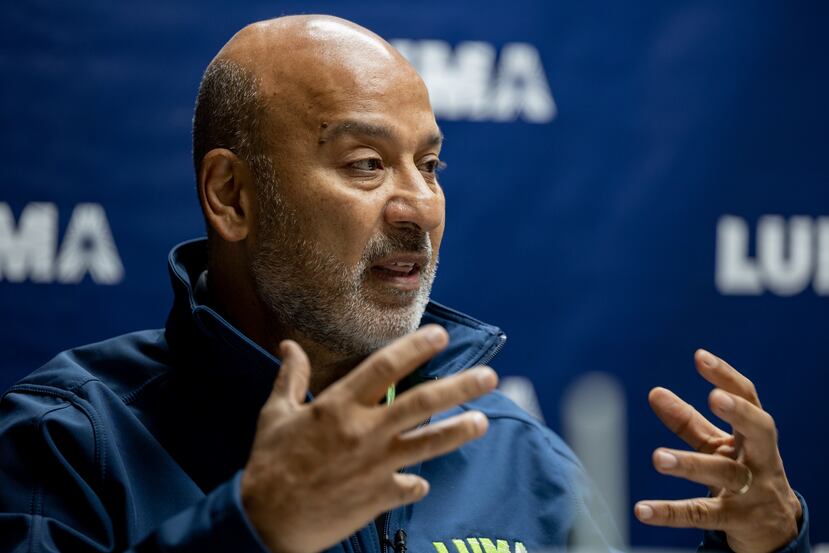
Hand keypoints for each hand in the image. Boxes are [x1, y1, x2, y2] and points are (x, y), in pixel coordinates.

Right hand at [240, 325, 497, 552]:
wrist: (267, 522)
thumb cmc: (269, 464)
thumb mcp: (275, 415)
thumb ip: (290, 378)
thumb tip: (289, 345)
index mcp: (339, 406)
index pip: (385, 367)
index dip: (416, 348)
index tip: (440, 336)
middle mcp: (365, 432)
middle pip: (422, 402)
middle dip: (460, 387)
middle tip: (488, 377)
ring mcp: (376, 466)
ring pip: (428, 444)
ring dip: (459, 431)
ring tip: (483, 422)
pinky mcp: (379, 496)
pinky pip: (410, 487)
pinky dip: (417, 483)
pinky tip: (422, 481)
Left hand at [635, 349, 801, 552]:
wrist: (774, 530)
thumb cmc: (743, 473)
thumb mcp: (719, 446)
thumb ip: (688, 421)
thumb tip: (654, 392)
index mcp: (754, 435)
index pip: (749, 398)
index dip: (727, 376)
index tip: (701, 356)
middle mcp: (759, 459)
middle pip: (758, 431)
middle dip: (740, 413)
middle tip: (716, 398)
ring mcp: (751, 491)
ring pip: (724, 473)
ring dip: (690, 464)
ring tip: (658, 457)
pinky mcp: (736, 521)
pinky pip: (701, 514)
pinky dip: (670, 512)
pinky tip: (643, 510)